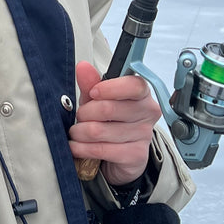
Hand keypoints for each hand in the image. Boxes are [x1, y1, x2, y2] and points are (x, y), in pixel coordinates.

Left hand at [67, 61, 159, 186]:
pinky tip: (76, 146)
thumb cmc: (109, 121)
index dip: (109, 88)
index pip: (133, 86)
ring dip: (79, 132)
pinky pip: (101, 149)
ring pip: (99, 130)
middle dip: (84, 113)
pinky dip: (81, 148)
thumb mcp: (98, 99)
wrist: (119, 155)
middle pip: (108, 108)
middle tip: (79, 116)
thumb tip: (83, 67)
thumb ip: (90, 83)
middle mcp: (147, 112)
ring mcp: (144, 135)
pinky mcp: (136, 155)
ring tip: (76, 132)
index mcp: (142, 93)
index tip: (93, 92)